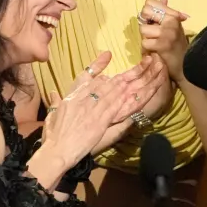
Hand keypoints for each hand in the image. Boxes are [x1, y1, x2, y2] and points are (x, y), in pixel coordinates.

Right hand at [42, 56, 164, 166]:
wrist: (56, 151)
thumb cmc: (52, 135)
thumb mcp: (51, 115)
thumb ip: (55, 102)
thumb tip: (53, 93)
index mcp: (75, 94)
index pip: (90, 76)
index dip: (99, 64)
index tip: (110, 55)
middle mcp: (87, 97)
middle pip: (114, 81)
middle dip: (134, 70)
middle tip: (149, 60)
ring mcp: (95, 108)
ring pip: (122, 90)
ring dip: (141, 80)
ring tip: (155, 70)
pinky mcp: (103, 121)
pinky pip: (123, 107)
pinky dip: (135, 99)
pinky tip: (147, 91)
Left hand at [138, 0, 189, 81]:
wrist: (186, 64)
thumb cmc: (178, 44)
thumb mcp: (175, 25)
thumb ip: (167, 11)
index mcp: (173, 15)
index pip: (149, 3)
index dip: (147, 12)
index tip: (153, 21)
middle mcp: (171, 21)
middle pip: (144, 13)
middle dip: (145, 23)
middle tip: (152, 32)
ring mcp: (167, 33)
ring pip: (143, 29)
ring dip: (146, 38)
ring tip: (155, 42)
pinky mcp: (162, 45)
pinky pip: (144, 42)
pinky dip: (147, 48)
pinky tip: (155, 50)